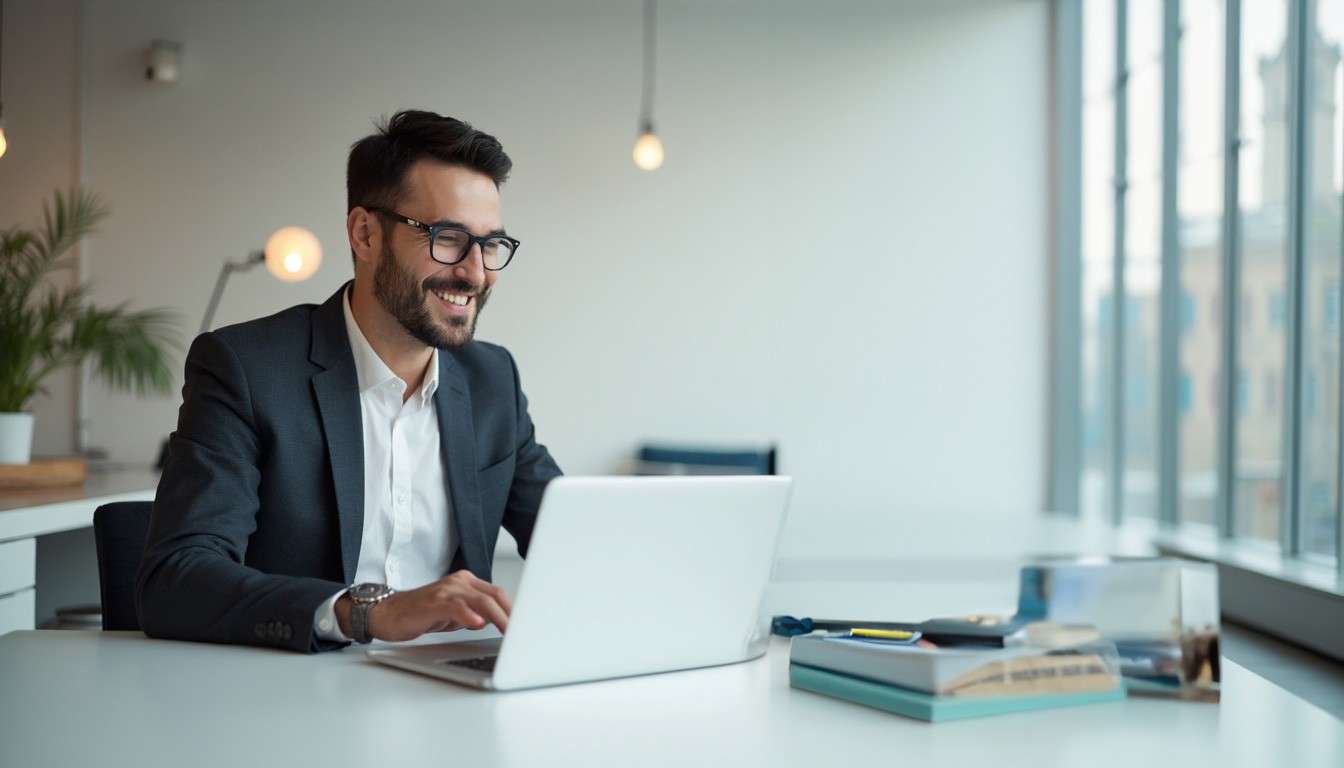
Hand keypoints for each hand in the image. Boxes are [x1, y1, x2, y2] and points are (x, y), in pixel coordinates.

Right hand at [337, 570, 512, 642]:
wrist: (389, 613)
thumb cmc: (421, 613)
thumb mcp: (454, 616)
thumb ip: (474, 616)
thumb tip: (491, 621)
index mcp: (467, 583)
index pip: (498, 594)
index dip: (514, 610)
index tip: (526, 625)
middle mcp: (459, 582)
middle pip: (494, 595)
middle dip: (511, 615)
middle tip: (523, 632)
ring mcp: (447, 591)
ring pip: (480, 600)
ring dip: (498, 617)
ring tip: (509, 630)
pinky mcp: (434, 602)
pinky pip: (456, 607)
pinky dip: (468, 614)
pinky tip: (477, 622)